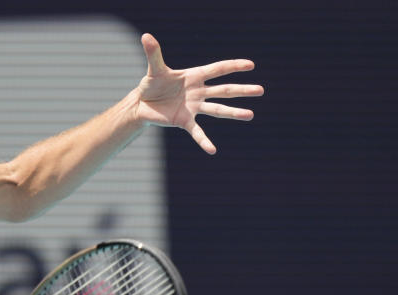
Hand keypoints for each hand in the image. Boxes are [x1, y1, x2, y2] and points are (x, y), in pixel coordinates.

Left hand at [134, 33, 263, 153]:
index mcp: (194, 76)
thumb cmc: (150, 85)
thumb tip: (146, 36)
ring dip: (233, 113)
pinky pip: (197, 132)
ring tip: (250, 115)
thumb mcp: (154, 69)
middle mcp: (198, 92)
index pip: (218, 69)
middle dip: (242, 90)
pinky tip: (212, 150)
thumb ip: (153, 54)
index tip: (251, 65)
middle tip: (261, 90)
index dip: (233, 66)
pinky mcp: (184, 121)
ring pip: (217, 110)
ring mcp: (194, 107)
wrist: (141, 104)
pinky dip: (204, 141)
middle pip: (224, 90)